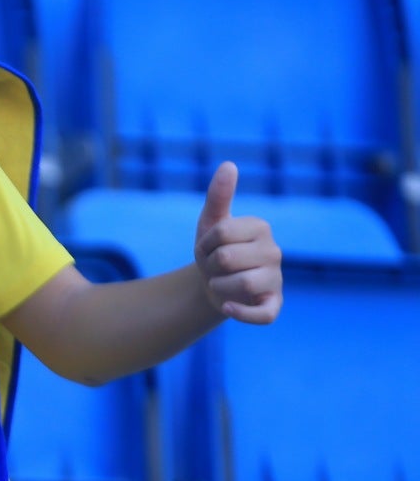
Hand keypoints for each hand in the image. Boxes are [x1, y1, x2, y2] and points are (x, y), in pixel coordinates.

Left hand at [193, 162, 281, 323]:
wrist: (213, 284)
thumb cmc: (214, 250)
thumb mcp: (211, 223)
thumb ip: (218, 195)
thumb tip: (228, 164)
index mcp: (260, 228)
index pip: (220, 234)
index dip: (204, 245)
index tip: (208, 247)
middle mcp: (274, 252)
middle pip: (227, 259)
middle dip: (210, 266)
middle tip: (215, 267)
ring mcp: (276, 280)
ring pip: (242, 285)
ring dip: (219, 287)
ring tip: (221, 283)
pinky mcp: (273, 306)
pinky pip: (262, 315)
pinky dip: (241, 313)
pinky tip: (227, 306)